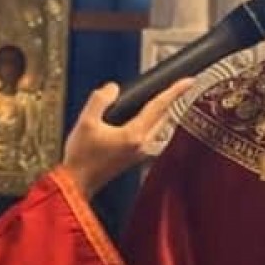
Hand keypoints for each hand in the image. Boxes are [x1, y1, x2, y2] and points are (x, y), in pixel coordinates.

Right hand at [61, 78, 192, 196]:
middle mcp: (142, 145)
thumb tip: (112, 89)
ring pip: (160, 129)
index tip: (188, 81)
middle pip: (164, 118)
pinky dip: (155, 125)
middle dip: (172, 101)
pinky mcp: (134, 159)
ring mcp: (140, 154)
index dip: (174, 91)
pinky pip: (152, 138)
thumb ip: (100, 100)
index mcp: (133, 135)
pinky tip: (147, 122)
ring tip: (165, 101)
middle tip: (179, 87)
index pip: (158, 107)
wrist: (76, 184)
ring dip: (164, 114)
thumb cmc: (81, 157)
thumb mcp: (85, 122)